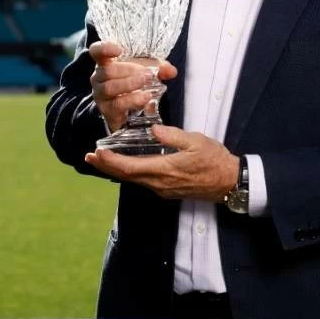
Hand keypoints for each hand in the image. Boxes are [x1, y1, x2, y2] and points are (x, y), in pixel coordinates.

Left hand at [84, 125, 238, 201]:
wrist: (230, 182)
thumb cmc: (215, 160)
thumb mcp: (195, 141)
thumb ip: (173, 135)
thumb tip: (153, 129)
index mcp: (164, 170)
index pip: (130, 167)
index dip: (110, 161)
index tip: (95, 153)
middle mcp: (159, 184)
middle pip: (126, 176)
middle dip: (106, 167)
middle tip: (89, 157)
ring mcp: (163, 189)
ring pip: (133, 180)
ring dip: (116, 170)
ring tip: (102, 160)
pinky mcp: (167, 189)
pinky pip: (142, 181)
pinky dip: (129, 172)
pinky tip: (125, 165)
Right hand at [88, 40, 176, 132]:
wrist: (128, 111)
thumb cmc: (133, 83)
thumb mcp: (147, 71)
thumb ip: (160, 69)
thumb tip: (171, 71)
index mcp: (105, 63)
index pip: (96, 51)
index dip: (104, 48)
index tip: (119, 49)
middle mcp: (99, 78)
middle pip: (107, 71)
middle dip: (128, 70)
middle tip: (147, 73)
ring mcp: (101, 95)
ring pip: (110, 88)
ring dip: (129, 84)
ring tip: (146, 83)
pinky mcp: (107, 110)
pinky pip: (117, 105)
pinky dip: (132, 100)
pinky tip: (145, 97)